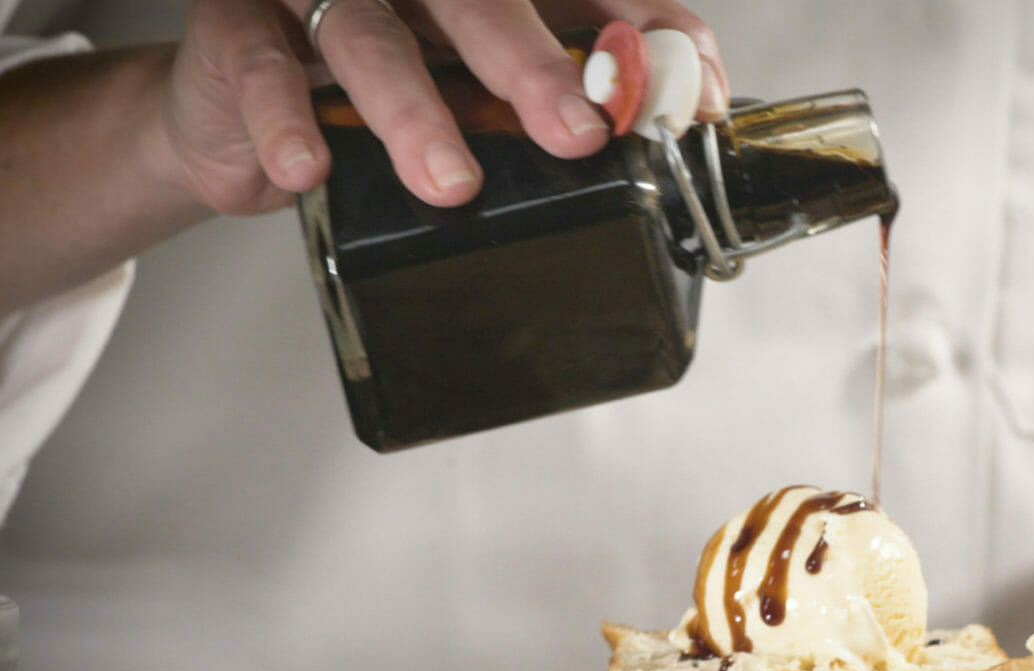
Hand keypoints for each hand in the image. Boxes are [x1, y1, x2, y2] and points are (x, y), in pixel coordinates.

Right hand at [160, 0, 729, 214]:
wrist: (236, 109)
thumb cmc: (376, 97)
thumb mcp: (480, 98)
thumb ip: (564, 102)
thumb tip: (684, 120)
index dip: (645, 29)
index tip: (691, 100)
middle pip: (484, 4)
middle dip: (535, 69)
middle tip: (577, 132)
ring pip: (374, 39)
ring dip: (415, 113)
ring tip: (450, 184)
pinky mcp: (240, 26)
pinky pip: (261, 67)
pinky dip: (285, 119)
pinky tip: (308, 168)